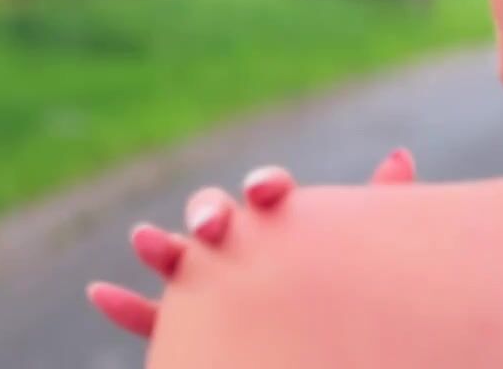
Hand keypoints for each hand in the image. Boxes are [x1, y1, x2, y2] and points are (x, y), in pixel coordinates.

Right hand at [85, 147, 417, 337]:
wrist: (326, 351)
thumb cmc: (344, 301)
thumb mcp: (364, 260)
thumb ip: (380, 210)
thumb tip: (402, 153)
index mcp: (280, 226)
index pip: (269, 194)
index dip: (267, 187)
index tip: (270, 192)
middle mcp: (242, 251)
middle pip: (217, 219)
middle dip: (208, 211)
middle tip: (211, 222)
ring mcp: (213, 289)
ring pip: (181, 265)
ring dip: (161, 248)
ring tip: (143, 238)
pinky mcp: (193, 329)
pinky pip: (154, 320)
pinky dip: (124, 306)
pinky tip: (99, 293)